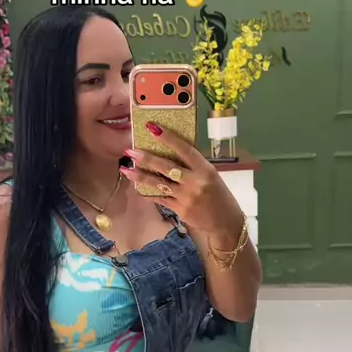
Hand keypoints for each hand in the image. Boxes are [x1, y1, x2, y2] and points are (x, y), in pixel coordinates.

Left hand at [121, 122, 242, 234]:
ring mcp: (185, 197)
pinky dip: (149, 193)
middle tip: (130, 152)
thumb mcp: (211, 176)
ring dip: (141, 176)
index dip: (169, 138)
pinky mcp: (179, 210)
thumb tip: (171, 153)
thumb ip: (193, 166)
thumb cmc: (219, 195)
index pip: (185, 150)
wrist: (226, 223)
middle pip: (166, 167)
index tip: (153, 128)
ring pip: (159, 184)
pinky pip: (160, 199)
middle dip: (146, 159)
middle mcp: (195, 182)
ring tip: (126, 170)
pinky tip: (138, 188)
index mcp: (205, 169)